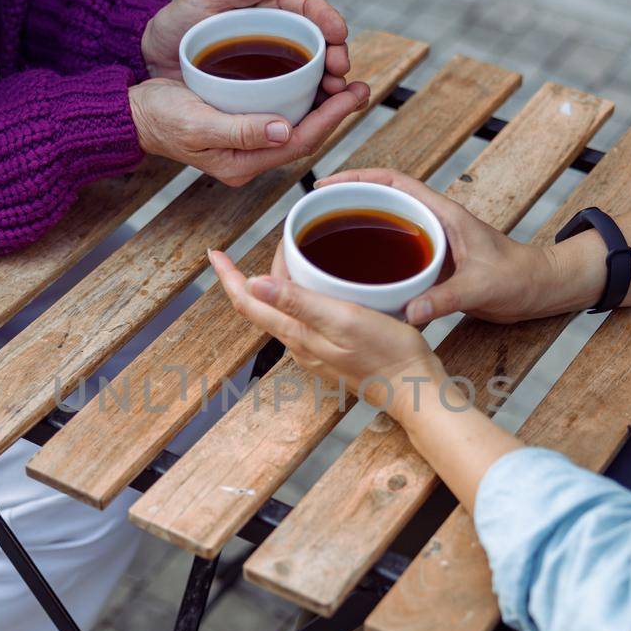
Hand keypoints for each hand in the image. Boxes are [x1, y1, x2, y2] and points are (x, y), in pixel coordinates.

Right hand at [130, 78, 367, 188]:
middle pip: (304, 137)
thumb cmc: (160, 117)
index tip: (355, 95)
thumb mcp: (199, 122)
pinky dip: (302, 102)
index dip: (332, 119)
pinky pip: (282, 119)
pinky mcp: (242, 129)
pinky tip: (313, 85)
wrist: (133, 115)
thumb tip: (285, 129)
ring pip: (296, 128)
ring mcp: (247, 146)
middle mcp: (250, 158)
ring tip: (345, 84)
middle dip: (336, 114)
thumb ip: (241, 129)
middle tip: (361, 87)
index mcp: (243, 162)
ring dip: (323, 107)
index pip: (299, 142)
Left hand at [141, 0, 353, 96]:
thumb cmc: (176, 24)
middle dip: (336, 55)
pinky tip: (318, 115)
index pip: (308, 9)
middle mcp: (275, 37)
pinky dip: (310, 106)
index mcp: (268, 8)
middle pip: (317, 43)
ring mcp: (270, 67)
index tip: (339, 33)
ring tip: (337, 94)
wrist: (149, 61)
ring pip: (311, 74)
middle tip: (340, 70)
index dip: (328, 19)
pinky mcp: (262, 94)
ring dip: (330, 83)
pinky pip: (292, 99)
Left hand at [208, 248, 441, 415]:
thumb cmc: (387, 354)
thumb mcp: (342, 319)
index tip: (215, 253)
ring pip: (283, 312)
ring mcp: (314, 350)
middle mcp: (298, 344)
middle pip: (263, 304)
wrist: (415, 389)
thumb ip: (298, 303)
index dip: (228, 276)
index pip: (247, 302)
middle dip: (256, 273)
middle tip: (275, 241)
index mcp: (296, 333)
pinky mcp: (332, 352)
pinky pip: (305, 320)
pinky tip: (318, 287)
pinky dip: (302, 297)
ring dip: (279, 284)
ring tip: (291, 256)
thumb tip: (252, 284)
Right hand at [313, 169, 549, 325]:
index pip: (394, 182)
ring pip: (387, 226)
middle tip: (312, 216)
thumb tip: (408, 313)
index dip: (358, 177)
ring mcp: (433, 241)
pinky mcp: (434, 263)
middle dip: (347, 201)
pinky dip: (374, 258)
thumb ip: (446, 299)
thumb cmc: (520, 277)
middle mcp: (435, 222)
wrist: (542, 288)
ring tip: (324, 242)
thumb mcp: (482, 287)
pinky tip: (355, 277)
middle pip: (382, 200)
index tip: (326, 185)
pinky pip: (396, 253)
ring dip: (358, 228)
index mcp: (443, 213)